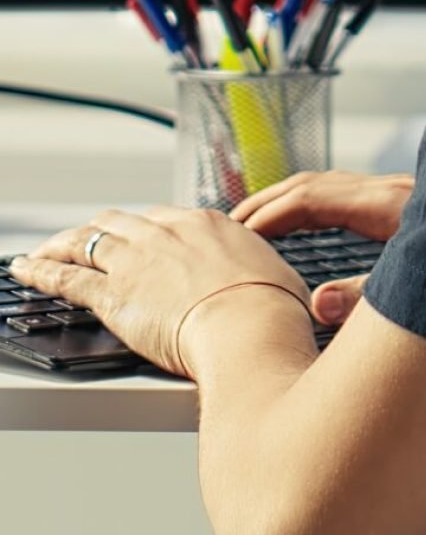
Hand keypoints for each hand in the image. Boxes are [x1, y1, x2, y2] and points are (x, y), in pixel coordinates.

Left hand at [9, 205, 312, 377]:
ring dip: (61, 245)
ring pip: (88, 241)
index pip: (165, 219)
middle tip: (85, 239)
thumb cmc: (271, 312)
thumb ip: (261, 274)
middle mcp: (166, 232)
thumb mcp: (278, 278)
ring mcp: (136, 259)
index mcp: (205, 224)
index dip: (147, 230)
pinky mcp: (113, 293)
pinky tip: (27, 270)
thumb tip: (273, 283)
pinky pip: (67, 278)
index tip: (140, 239)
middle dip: (99, 230)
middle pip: (121, 222)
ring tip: (44, 250)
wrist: (250, 326)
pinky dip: (42, 272)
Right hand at [232, 169, 413, 326]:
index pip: (309, 199)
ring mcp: (395, 193)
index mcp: (385, 205)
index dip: (270, 215)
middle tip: (231, 227)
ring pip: (326, 185)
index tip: (239, 236)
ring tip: (258, 223)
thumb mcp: (413, 292)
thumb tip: (318, 304)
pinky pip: (343, 193)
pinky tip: (304, 223)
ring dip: (287, 199)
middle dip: (267, 203)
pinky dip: (312, 203)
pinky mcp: (401, 202)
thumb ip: (364, 299)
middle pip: (311, 185)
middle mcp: (387, 190)